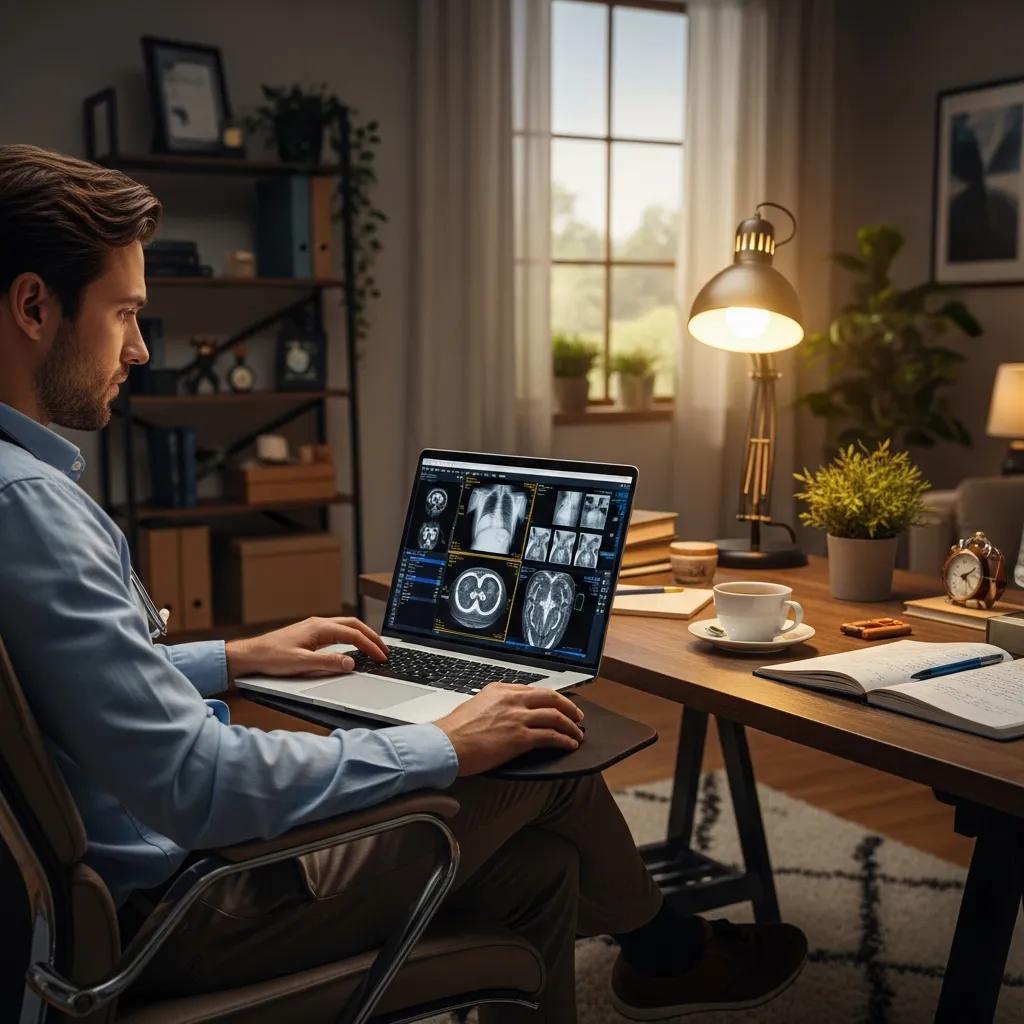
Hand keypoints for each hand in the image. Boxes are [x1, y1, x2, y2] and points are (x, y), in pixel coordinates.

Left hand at [225, 616, 388, 680]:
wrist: (250, 655)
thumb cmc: (271, 657)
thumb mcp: (301, 664)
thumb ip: (328, 663)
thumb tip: (351, 663)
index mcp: (319, 627)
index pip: (353, 634)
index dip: (370, 646)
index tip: (381, 657)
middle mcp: (318, 624)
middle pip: (354, 625)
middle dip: (372, 637)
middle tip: (385, 651)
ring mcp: (314, 628)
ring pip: (346, 627)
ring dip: (362, 636)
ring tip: (374, 648)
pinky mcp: (310, 635)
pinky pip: (338, 632)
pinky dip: (351, 638)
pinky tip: (353, 648)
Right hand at [434, 683, 584, 775]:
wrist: (445, 744)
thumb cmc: (454, 730)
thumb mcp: (476, 705)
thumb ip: (495, 704)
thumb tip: (506, 712)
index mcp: (501, 690)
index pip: (535, 690)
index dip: (552, 698)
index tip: (560, 705)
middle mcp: (512, 699)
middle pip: (551, 697)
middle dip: (569, 707)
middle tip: (577, 716)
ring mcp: (517, 717)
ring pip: (555, 717)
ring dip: (571, 727)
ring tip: (577, 734)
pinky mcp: (520, 737)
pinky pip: (551, 736)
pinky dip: (564, 740)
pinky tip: (569, 745)